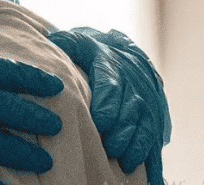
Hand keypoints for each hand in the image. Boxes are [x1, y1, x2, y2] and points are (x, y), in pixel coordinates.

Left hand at [48, 27, 170, 184]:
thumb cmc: (93, 54)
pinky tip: (136, 164)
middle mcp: (131, 84)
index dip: (107, 103)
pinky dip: (146, 152)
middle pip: (129, 109)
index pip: (110, 84)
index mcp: (111, 66)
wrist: (126, 56)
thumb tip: (50, 38)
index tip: (100, 121)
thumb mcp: (81, 44)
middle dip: (121, 130)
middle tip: (110, 147)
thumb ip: (68, 43)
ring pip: (143, 124)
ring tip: (122, 159)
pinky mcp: (152, 117)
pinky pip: (152, 135)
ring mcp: (144, 102)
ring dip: (134, 143)